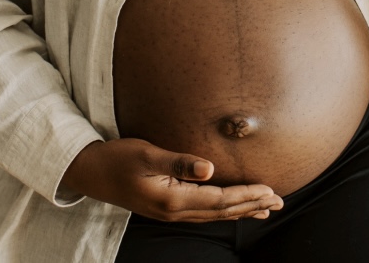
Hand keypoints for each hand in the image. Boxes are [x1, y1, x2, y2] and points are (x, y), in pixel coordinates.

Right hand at [61, 138, 283, 222]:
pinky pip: (204, 211)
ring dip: (241, 210)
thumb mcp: (146, 154)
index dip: (246, 195)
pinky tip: (233, 208)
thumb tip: (210, 169)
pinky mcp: (166, 207)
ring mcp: (170, 212)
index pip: (219, 200)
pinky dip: (224, 209)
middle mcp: (174, 211)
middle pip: (221, 211)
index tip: (270, 190)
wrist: (89, 172)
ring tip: (265, 208)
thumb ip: (179, 162)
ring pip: (214, 214)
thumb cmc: (117, 158)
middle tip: (279, 202)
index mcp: (172, 199)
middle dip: (251, 205)